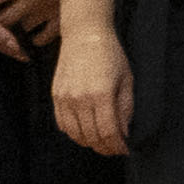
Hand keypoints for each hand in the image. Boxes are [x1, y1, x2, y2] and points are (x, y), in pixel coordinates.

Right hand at [51, 24, 131, 157]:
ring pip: (75, 134)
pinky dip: (74, 133)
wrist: (84, 34)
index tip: (124, 150)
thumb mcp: (126, 79)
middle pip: (91, 137)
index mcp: (101, 95)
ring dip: (89, 142)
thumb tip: (124, 132)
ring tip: (101, 142)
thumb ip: (125, 107)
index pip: (108, 132)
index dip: (117, 146)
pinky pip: (62, 124)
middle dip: (105, 147)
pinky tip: (85, 131)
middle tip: (114, 149)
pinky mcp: (56, 96)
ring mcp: (65, 98)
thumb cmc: (110, 54)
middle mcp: (80, 99)